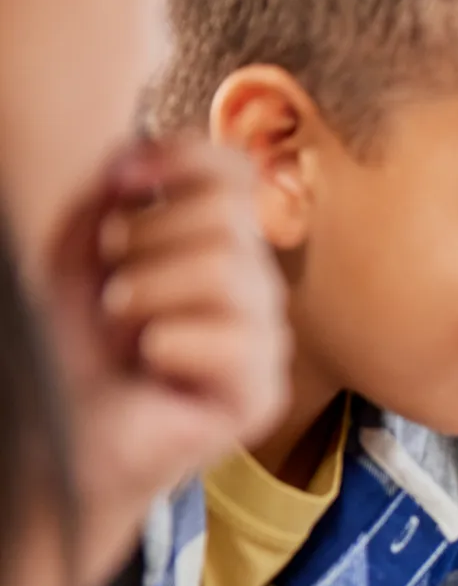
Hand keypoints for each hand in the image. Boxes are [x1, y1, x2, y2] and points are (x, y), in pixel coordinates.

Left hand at [42, 139, 288, 585]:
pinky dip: (170, 345)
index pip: (236, 174)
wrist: (63, 430)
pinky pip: (232, 339)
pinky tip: (153, 366)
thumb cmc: (74, 346)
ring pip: (227, 271)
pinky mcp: (263, 394)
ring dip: (149, 295)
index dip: (185, 160)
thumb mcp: (80, 250)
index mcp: (218, 248)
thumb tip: (136, 155)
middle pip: (227, 217)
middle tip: (113, 287)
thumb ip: (112, 194)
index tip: (126, 181)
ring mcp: (266, 342)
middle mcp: (254, 289)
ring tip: (125, 330)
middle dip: (148, 241)